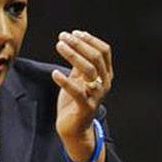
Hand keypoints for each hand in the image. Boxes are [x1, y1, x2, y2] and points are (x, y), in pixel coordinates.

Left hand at [52, 30, 113, 155]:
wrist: (74, 129)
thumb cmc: (75, 102)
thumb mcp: (79, 79)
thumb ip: (79, 63)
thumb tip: (74, 42)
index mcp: (106, 74)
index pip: (104, 51)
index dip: (90, 39)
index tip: (74, 33)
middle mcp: (105, 84)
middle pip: (96, 57)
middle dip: (79, 44)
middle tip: (62, 37)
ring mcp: (97, 96)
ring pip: (89, 70)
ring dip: (73, 55)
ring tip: (59, 46)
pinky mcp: (86, 107)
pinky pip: (77, 91)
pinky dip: (65, 81)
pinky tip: (55, 73)